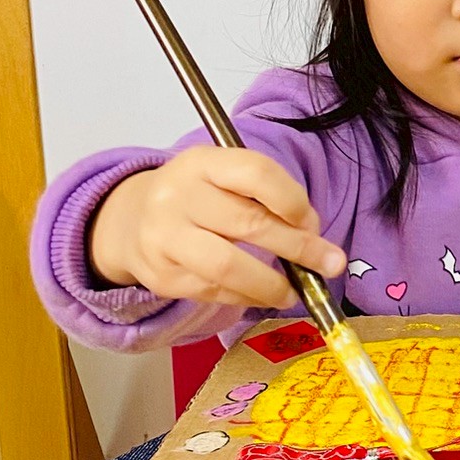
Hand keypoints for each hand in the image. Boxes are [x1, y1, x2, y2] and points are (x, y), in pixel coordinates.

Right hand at [88, 147, 346, 310]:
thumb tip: (313, 235)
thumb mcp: (223, 178)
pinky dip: (247, 296)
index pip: (255, 173)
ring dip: (272, 284)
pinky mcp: (161, 276)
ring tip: (295, 292)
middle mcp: (178, 196)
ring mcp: (165, 238)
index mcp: (202, 163)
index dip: (292, 199)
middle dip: (299, 247)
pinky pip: (214, 291)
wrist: (129, 219)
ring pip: (229, 266)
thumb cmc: (195, 196)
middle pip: (249, 223)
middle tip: (330, 263)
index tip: (313, 222)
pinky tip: (263, 294)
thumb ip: (265, 196)